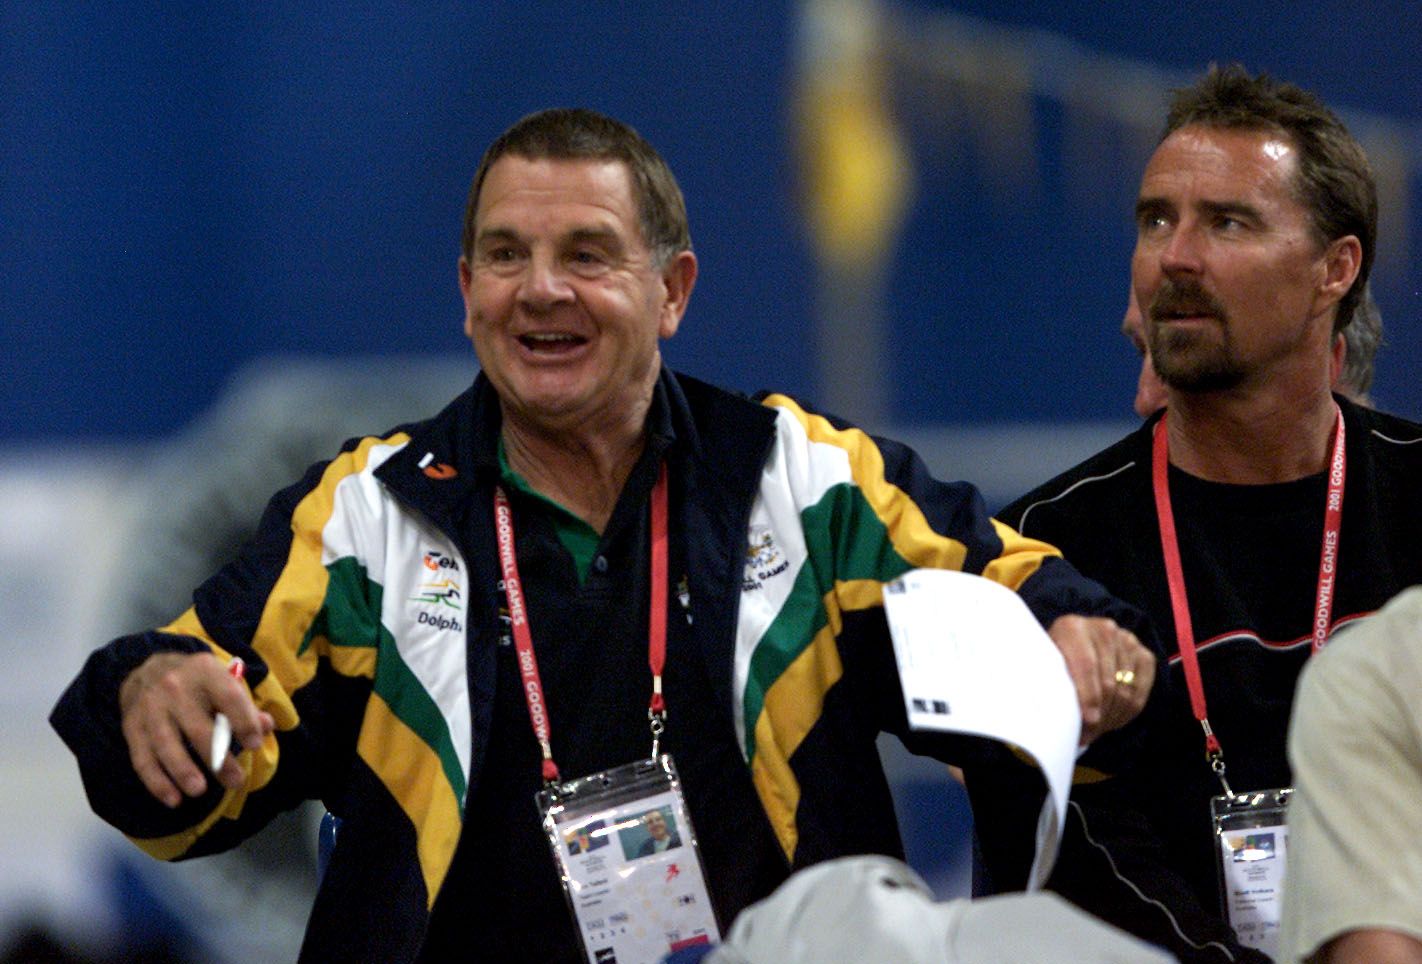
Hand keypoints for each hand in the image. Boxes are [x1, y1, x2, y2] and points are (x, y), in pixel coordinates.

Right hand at [118, 651, 274, 807]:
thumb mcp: (223, 682)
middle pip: (197, 728)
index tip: (255, 745)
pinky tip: (173, 799)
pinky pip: (142, 759)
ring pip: (166, 744)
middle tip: (236, 781)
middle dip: (218, 758)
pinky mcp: (132, 727)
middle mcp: (175, 688)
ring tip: (200, 791)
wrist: (147, 670)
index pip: (228, 697)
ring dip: (183, 771)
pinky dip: (157, 782)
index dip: (244, 722)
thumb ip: (245, 706)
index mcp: (205, 671)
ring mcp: (150, 708)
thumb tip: (268, 726)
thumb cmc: (198, 682)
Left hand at [1047, 615, 1154, 744]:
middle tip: (1087, 735)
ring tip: (1096, 730)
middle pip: (1108, 680)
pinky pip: (1141, 689)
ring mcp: (1126, 640)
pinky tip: (1112, 720)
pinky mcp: (1142, 653)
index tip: (1088, 721)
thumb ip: (1047, 681)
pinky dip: (1128, 710)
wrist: (1076, 645)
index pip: (1085, 665)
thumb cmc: (1055, 660)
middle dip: (1099, 714)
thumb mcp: (1044, 665)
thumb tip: (1050, 713)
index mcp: (1071, 627)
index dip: (1088, 696)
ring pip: (1126, 688)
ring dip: (1112, 715)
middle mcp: (1102, 628)